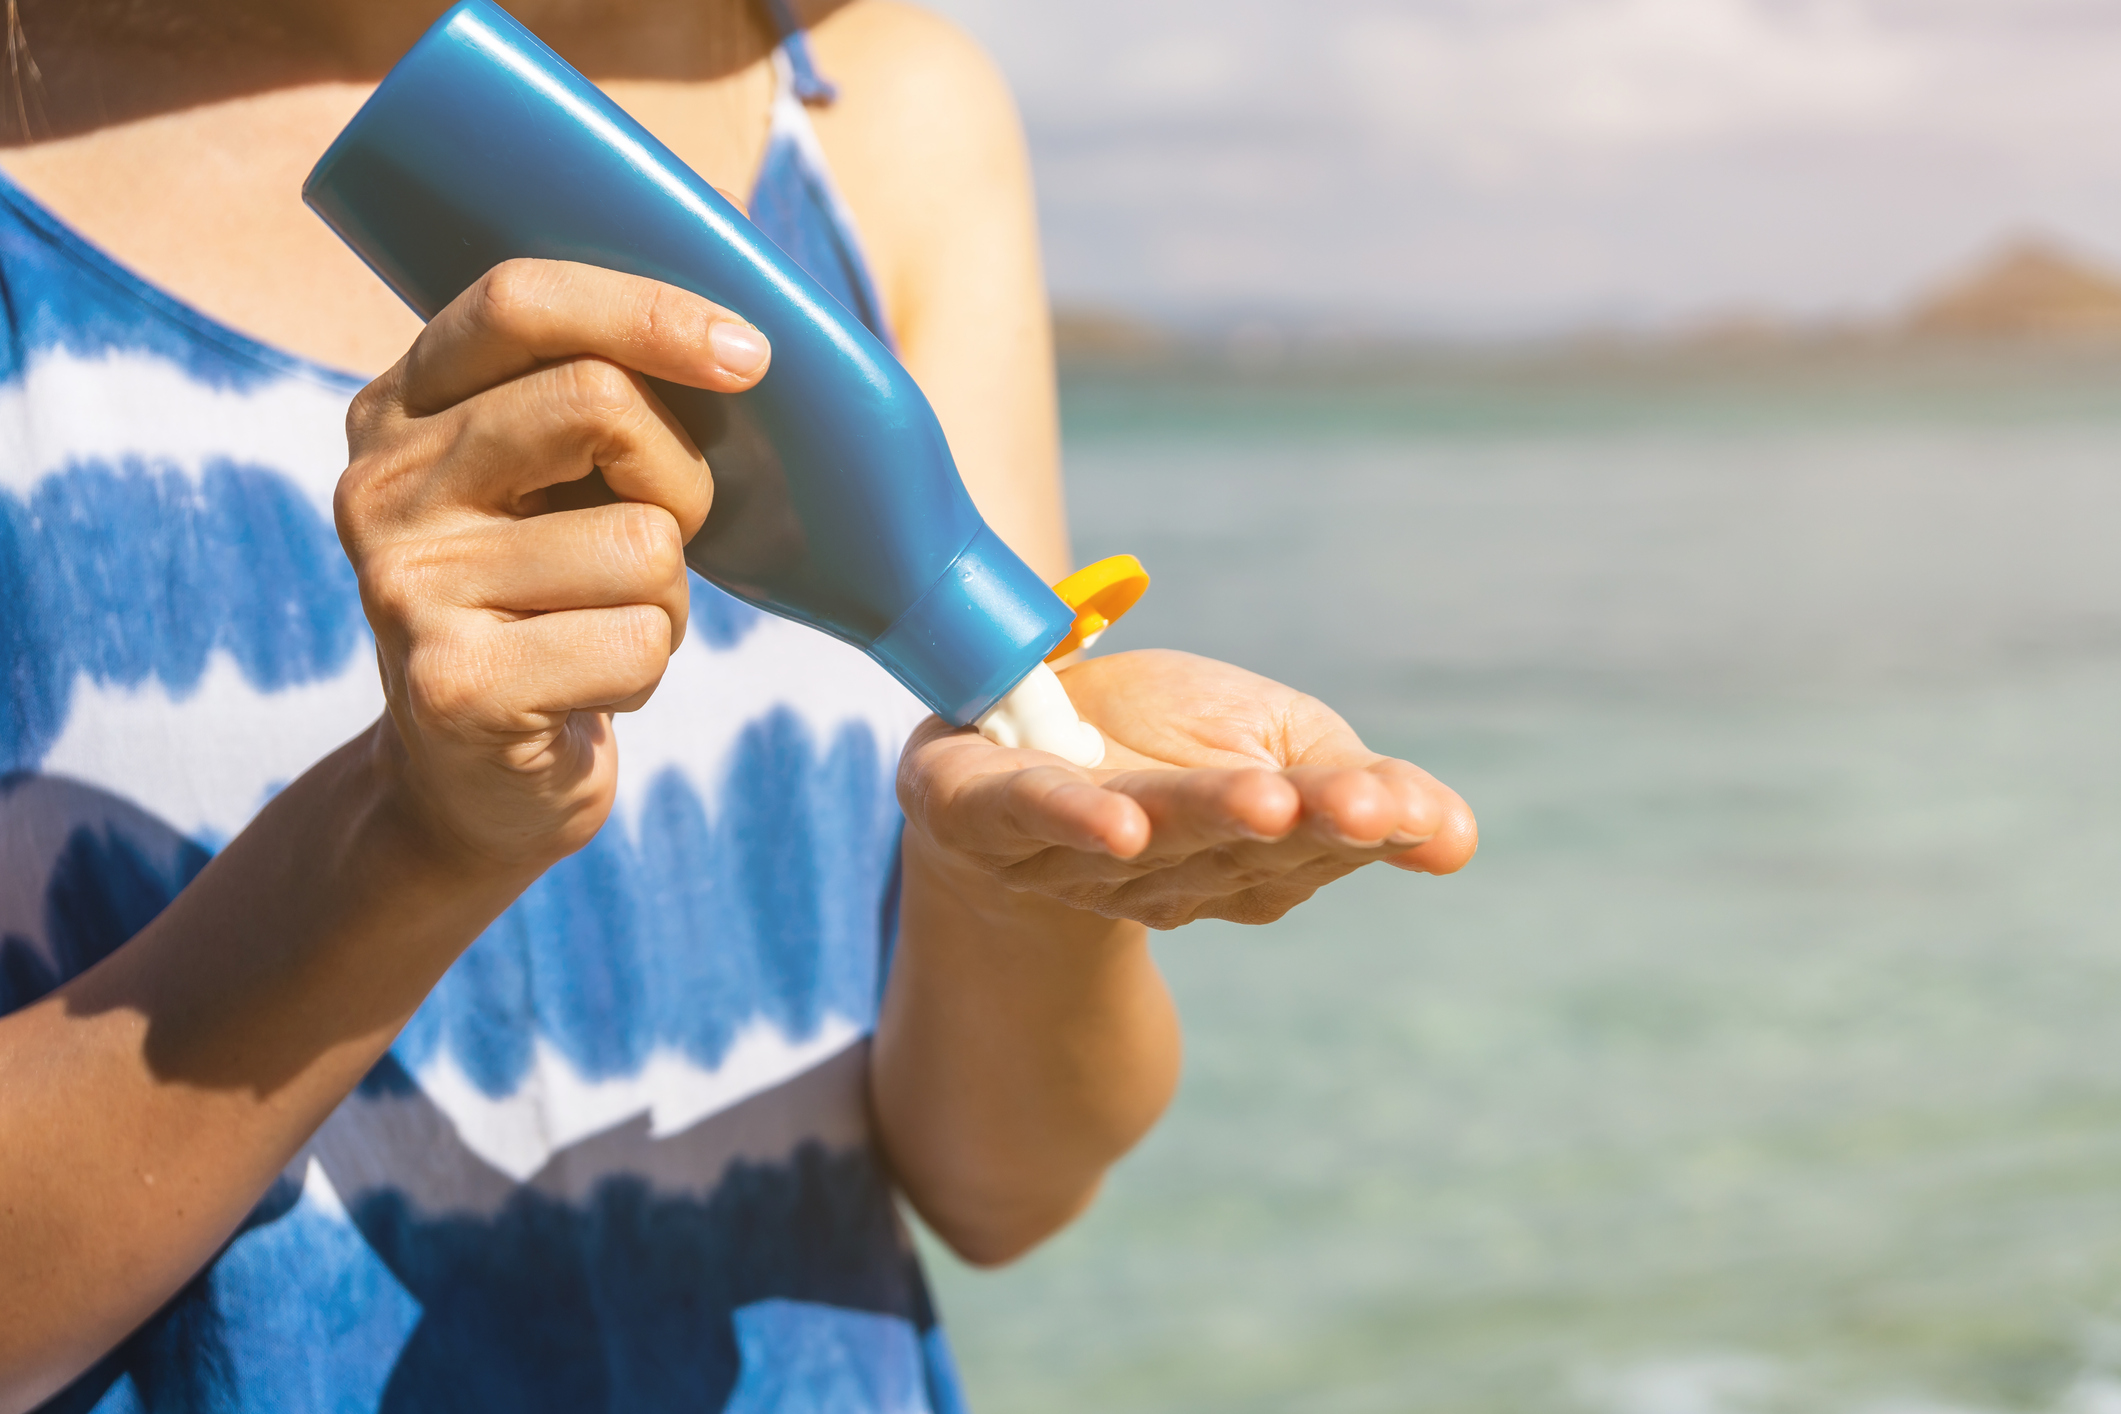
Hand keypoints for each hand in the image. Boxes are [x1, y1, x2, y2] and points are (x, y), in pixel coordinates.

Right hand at [337, 259, 769, 872]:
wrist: (472, 784)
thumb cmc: (550, 605)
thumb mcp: (553, 487)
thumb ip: (600, 399)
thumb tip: (739, 341)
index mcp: (400, 408)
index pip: (520, 303)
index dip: (647, 311)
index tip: (750, 356)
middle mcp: (382, 484)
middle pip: (599, 403)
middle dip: (680, 478)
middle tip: (665, 536)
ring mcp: (406, 586)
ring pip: (642, 541)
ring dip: (666, 599)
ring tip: (603, 629)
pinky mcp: (454, 685)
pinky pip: (637, 641)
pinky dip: (646, 670)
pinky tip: (586, 690)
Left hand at [897, 649, 1476, 927]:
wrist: (998, 732)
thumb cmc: (1158, 744)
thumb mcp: (1273, 741)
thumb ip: (1355, 787)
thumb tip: (1460, 838)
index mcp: (1246, 857)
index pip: (1319, 840)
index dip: (1367, 825)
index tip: (1415, 811)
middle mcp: (1166, 867)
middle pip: (1243, 844)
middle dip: (1305, 825)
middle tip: (1366, 809)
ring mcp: (1072, 848)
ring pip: (1152, 831)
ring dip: (1208, 819)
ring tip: (1267, 804)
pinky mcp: (984, 810)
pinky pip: (1032, 814)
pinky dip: (1073, 821)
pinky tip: (1117, 825)